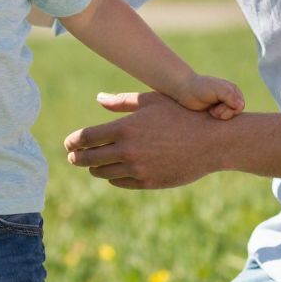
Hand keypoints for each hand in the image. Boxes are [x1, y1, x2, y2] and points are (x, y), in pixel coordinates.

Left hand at [64, 90, 226, 189]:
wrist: (212, 141)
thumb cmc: (182, 114)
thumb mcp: (152, 100)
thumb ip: (122, 101)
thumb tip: (99, 99)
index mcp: (125, 128)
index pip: (86, 138)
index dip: (73, 141)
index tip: (68, 143)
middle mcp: (127, 151)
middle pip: (89, 159)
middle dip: (77, 157)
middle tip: (72, 155)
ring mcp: (138, 169)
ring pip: (103, 173)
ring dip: (94, 168)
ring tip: (92, 163)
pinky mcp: (148, 182)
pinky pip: (120, 182)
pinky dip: (112, 177)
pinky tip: (113, 171)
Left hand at [175, 72, 243, 119]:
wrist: (184, 90)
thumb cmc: (201, 88)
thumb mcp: (217, 90)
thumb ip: (230, 96)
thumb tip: (241, 106)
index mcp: (233, 90)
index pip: (240, 106)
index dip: (230, 110)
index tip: (218, 108)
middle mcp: (230, 98)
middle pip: (235, 113)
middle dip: (224, 114)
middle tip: (214, 111)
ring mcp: (223, 105)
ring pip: (228, 118)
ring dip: (219, 116)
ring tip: (211, 111)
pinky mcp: (216, 112)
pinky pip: (221, 120)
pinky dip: (216, 119)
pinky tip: (209, 113)